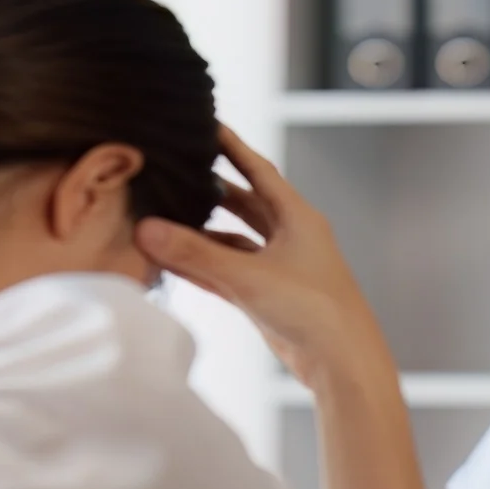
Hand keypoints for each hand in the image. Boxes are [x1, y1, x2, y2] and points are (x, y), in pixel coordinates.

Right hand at [134, 123, 389, 390]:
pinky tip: (173, 260)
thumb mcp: (248, 277)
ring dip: (202, 234)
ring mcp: (281, 269)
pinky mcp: (270, 298)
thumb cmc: (312, 311)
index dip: (231, 147)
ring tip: (164, 216)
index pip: (259, 170)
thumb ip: (196, 255)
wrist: (343, 365)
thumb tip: (146, 230)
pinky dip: (205, 266)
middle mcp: (291, 238)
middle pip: (245, 203)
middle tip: (176, 170)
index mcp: (298, 218)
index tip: (206, 124)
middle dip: (211, 189)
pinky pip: (230, 272)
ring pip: (234, 241)